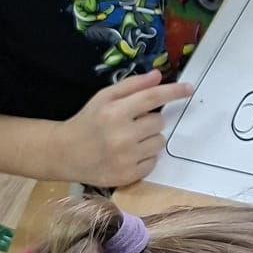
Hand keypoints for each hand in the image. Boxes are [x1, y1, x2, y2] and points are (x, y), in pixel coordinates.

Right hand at [53, 70, 192, 186]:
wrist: (64, 153)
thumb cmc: (87, 122)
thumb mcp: (103, 97)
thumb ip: (131, 85)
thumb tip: (158, 76)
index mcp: (114, 112)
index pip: (152, 98)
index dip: (173, 91)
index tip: (188, 88)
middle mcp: (121, 135)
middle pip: (159, 121)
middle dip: (149, 120)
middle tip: (131, 123)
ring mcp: (125, 158)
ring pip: (159, 142)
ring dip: (149, 139)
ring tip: (128, 140)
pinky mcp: (128, 176)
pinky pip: (154, 161)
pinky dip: (145, 157)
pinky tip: (127, 154)